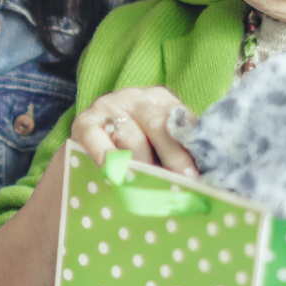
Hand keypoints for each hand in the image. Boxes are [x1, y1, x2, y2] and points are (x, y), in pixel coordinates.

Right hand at [68, 87, 197, 176]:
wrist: (96, 142)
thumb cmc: (136, 150)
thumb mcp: (159, 146)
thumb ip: (178, 156)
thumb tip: (200, 185)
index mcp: (162, 100)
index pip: (181, 121)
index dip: (191, 149)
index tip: (197, 176)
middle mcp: (137, 98)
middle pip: (158, 125)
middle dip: (172, 157)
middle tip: (180, 183)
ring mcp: (108, 106)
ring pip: (130, 135)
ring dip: (140, 163)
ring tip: (150, 187)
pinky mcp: (84, 121)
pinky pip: (95, 137)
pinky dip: (105, 155)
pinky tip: (114, 174)